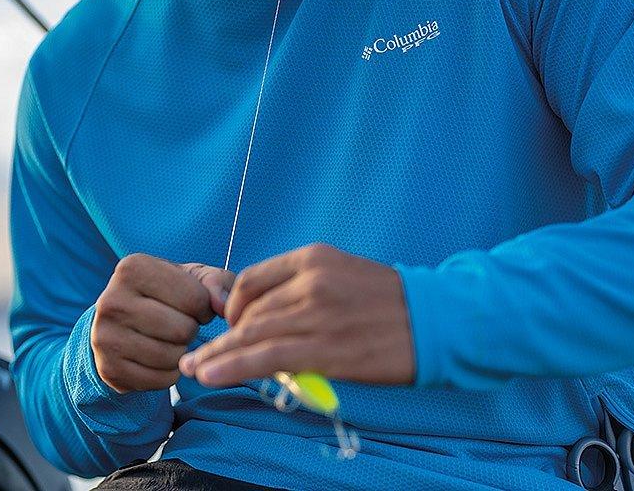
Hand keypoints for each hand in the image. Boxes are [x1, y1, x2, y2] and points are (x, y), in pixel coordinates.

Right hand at [91, 253, 234, 392]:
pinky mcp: (108, 369)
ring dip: (181, 352)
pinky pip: (160, 380)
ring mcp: (104, 336)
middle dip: (191, 330)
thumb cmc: (167, 295)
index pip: (195, 298)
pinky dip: (169, 374)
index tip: (192, 305)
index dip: (204, 307)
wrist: (122, 324)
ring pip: (172, 357)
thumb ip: (217, 282)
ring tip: (169, 339)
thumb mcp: (193, 277)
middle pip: (183, 330)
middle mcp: (111, 300)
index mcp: (133, 268)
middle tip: (179, 324)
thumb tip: (223, 306)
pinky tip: (159, 358)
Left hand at [178, 244, 414, 386]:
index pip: (252, 279)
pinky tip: (211, 374)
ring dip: (217, 355)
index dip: (233, 306)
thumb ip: (304, 288)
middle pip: (249, 311)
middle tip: (199, 357)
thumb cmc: (393, 301)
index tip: (229, 325)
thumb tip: (266, 318)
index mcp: (313, 258)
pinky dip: (232, 366)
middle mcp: (310, 281)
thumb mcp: (344, 275)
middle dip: (222, 337)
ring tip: (195, 371)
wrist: (438, 317)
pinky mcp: (325, 349)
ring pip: (251, 335)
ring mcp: (317, 314)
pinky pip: (267, 357)